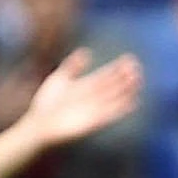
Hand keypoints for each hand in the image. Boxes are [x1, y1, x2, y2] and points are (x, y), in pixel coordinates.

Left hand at [14, 49, 142, 149]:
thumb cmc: (46, 104)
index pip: (106, 75)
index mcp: (85, 86)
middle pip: (112, 85)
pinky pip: (112, 114)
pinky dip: (122, 109)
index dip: (117, 68)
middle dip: (125, 77)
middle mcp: (92, 98)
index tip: (129, 59)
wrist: (40, 125)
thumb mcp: (59, 78)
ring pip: (115, 98)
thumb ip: (72, 65)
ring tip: (138, 80)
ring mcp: (94, 110)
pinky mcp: (94, 122)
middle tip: (137, 67)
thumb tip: (87, 52)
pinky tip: (134, 102)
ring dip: (127, 90)